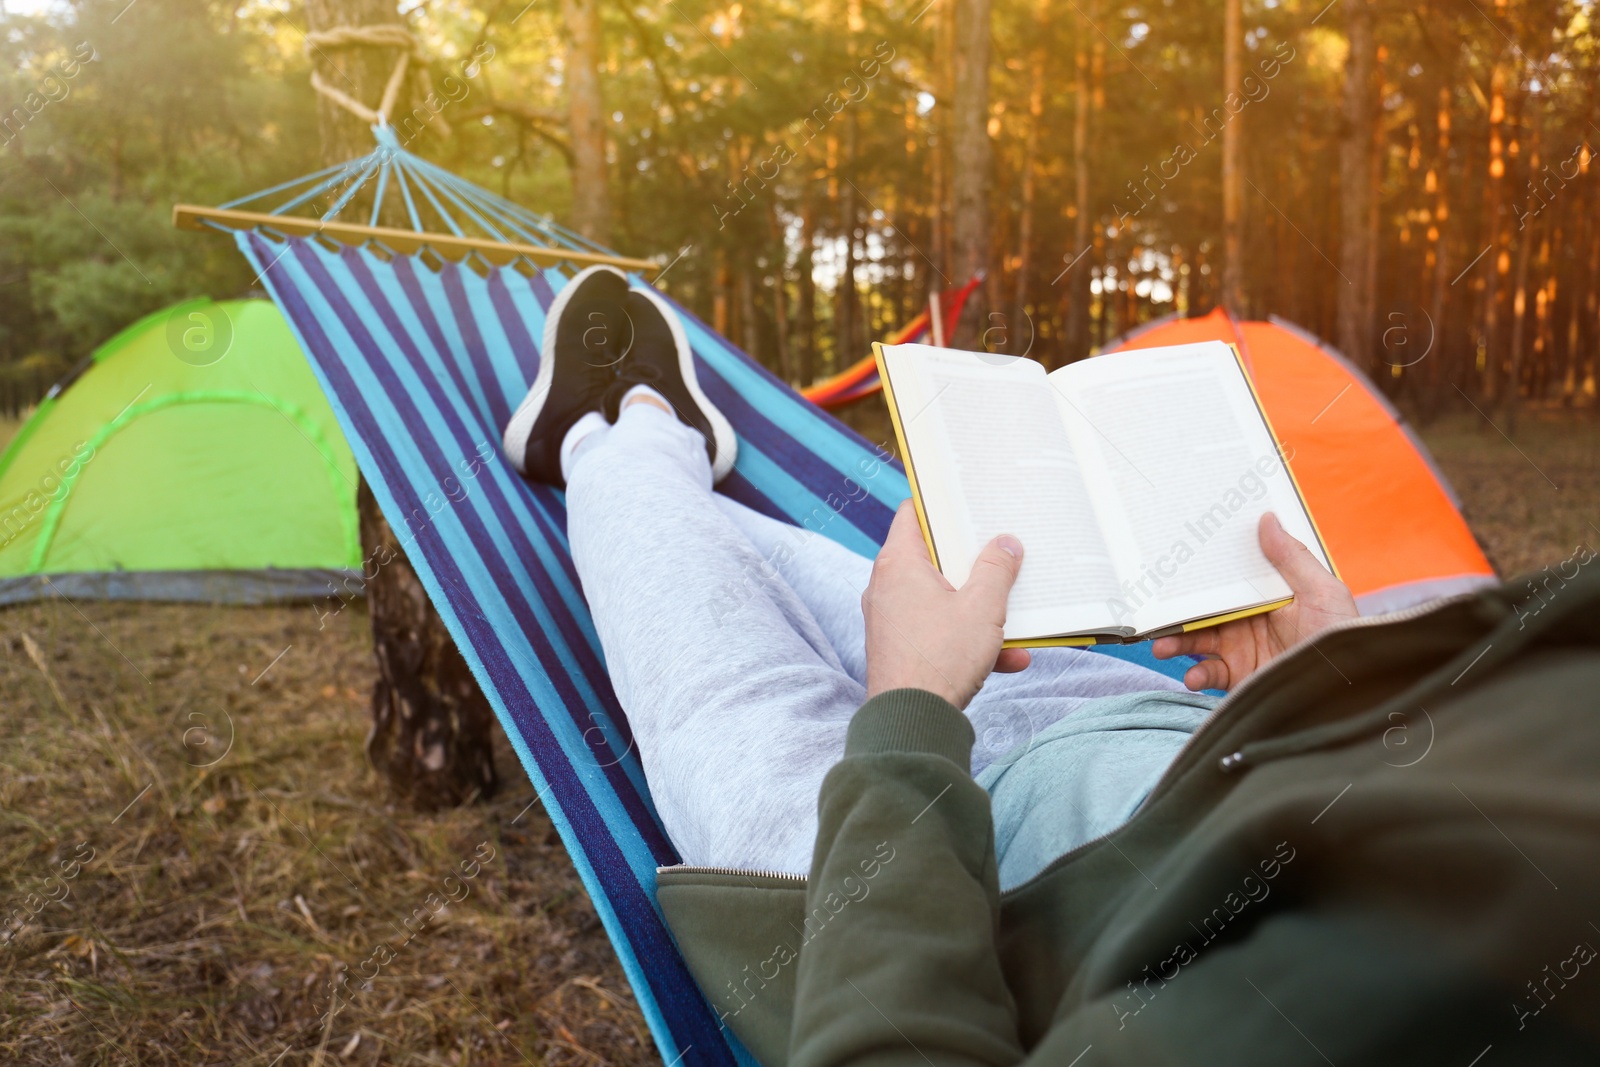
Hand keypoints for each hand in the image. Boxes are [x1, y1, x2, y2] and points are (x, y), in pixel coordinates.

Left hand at [863, 501, 1030, 709]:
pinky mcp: (900, 647)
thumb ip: (997, 570)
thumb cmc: (941, 659)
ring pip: (941, 600)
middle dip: (973, 563)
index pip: (913, 514)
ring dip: (979, 610)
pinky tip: (1009, 659)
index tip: (967, 502)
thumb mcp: (982, 608)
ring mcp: (891, 618)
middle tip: (1002, 555)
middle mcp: (886, 586)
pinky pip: (938, 632)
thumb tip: (1006, 543)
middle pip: (933, 559)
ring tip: (1014, 619)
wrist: (911, 721)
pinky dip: (968, 640)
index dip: (940, 504)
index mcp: (899, 564)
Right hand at [1151, 512, 1356, 691]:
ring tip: (1162, 647)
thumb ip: (1292, 558)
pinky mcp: (1239, 677)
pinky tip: (1195, 677)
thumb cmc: (1340, 638)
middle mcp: (1250, 621)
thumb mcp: (1322, 592)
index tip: (1179, 557)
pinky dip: (1197, 676)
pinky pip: (1209, 674)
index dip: (1206, 570)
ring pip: (1198, 641)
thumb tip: (1267, 518)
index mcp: (1267, 596)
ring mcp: (1242, 650)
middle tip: (1156, 608)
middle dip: (1179, 609)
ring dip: (1177, 643)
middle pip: (1205, 610)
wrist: (1345, 692)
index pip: (1229, 579)